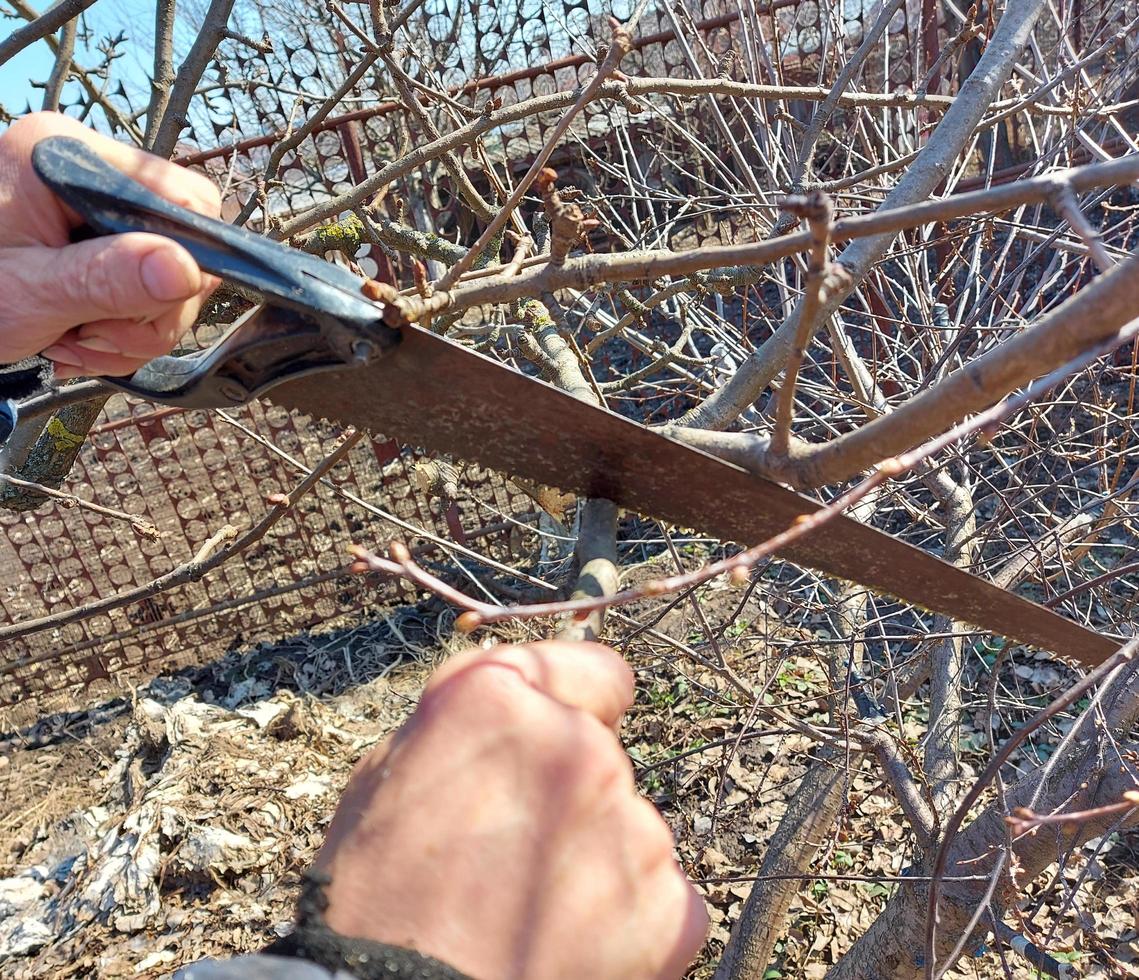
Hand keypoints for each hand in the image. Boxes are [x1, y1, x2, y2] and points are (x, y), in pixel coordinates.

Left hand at [0, 112, 220, 377]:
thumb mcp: (29, 293)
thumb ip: (107, 279)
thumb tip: (184, 270)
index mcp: (69, 158)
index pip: (184, 200)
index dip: (187, 261)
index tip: (149, 308)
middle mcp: (90, 173)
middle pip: (184, 245)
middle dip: (154, 310)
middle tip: (98, 337)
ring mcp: (95, 212)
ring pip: (172, 280)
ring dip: (136, 329)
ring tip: (76, 342)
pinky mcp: (97, 245)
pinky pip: (147, 294)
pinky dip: (123, 330)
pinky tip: (78, 339)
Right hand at [314, 641, 707, 979]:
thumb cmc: (377, 905)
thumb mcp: (388, 776)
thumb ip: (469, 721)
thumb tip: (521, 704)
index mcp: (499, 702)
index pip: (593, 668)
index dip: (579, 702)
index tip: (571, 731)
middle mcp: (577, 746)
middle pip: (602, 754)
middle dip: (569, 792)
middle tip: (512, 854)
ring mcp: (633, 825)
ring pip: (629, 827)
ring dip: (596, 857)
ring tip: (531, 911)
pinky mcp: (671, 903)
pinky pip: (661, 894)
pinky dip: (628, 917)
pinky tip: (568, 944)